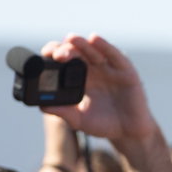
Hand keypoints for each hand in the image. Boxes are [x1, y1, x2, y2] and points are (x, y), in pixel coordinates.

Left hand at [39, 35, 159, 148]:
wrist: (129, 133)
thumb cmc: (104, 125)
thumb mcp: (79, 120)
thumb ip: (63, 112)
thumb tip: (42, 106)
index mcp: (79, 78)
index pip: (63, 60)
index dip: (53, 55)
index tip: (44, 57)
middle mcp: (93, 70)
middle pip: (75, 52)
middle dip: (65, 50)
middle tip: (56, 55)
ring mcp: (109, 69)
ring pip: (92, 50)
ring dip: (80, 44)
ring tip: (70, 39)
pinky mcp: (126, 71)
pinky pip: (114, 55)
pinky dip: (105, 46)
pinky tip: (94, 39)